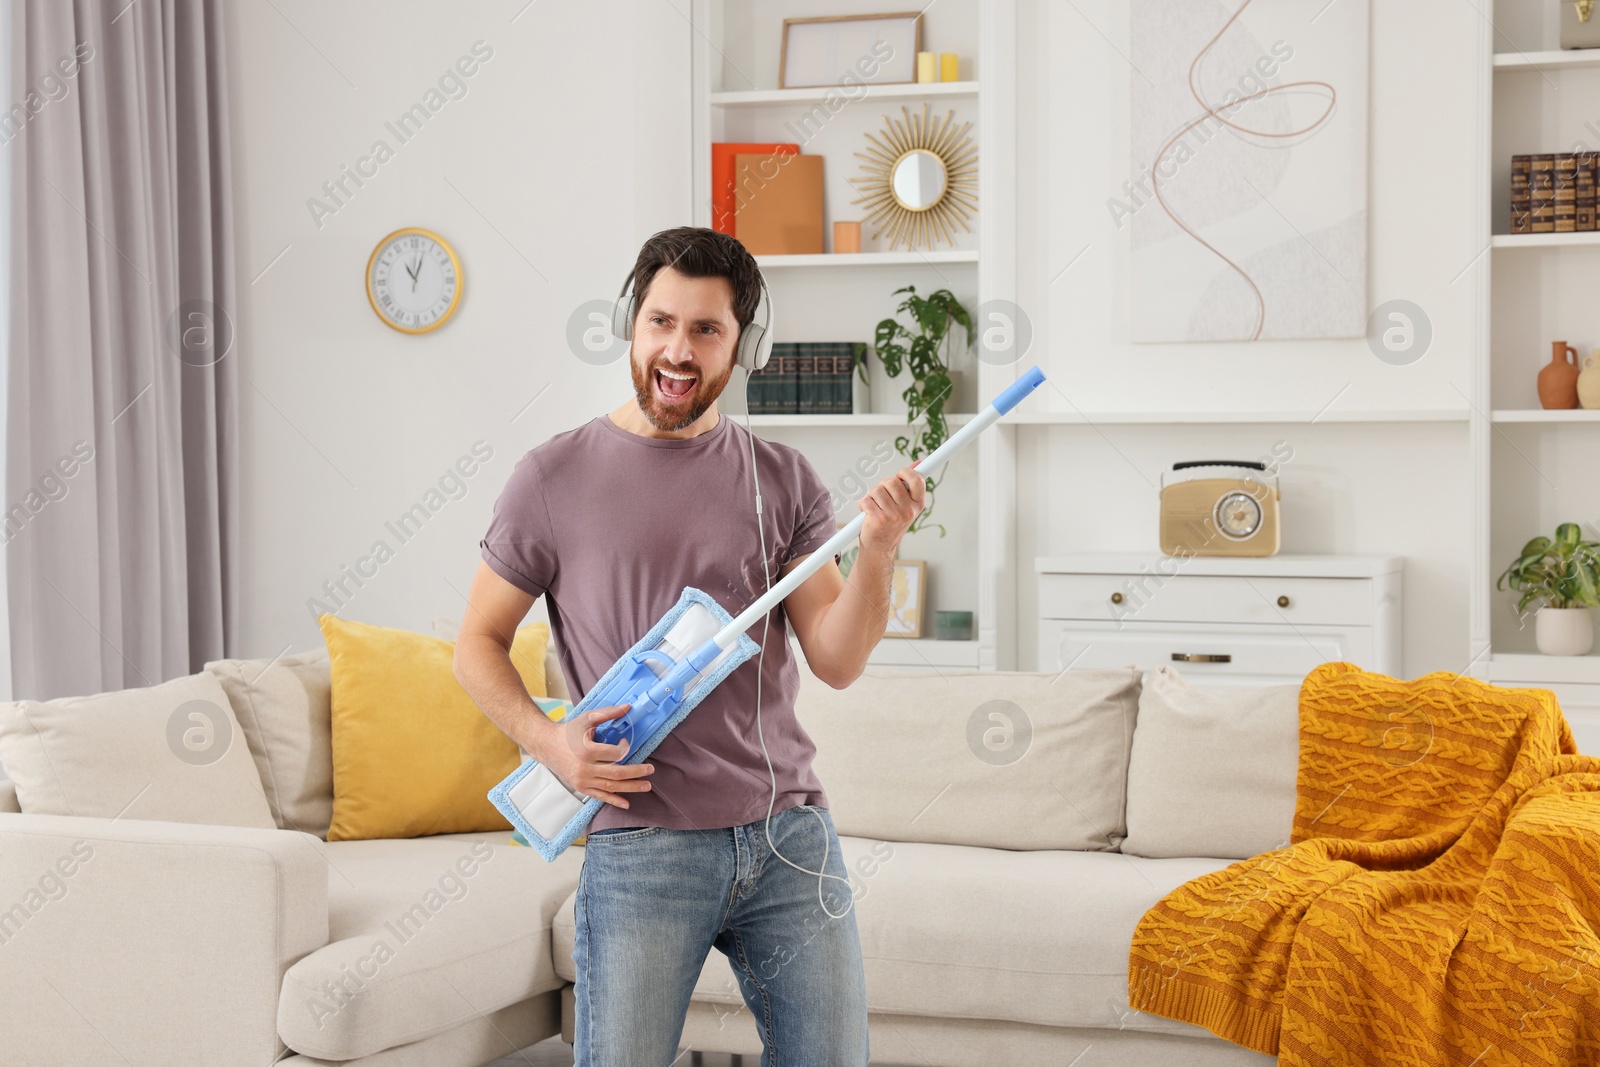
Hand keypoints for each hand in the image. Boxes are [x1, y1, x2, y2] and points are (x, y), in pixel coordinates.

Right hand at [528, 702, 653, 808]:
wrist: (546, 746)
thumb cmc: (568, 731)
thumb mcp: (587, 719)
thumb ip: (608, 713)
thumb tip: (627, 707)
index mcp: (587, 750)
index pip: (614, 753)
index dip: (625, 748)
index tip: (627, 742)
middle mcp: (585, 768)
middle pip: (617, 772)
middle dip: (636, 772)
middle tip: (651, 770)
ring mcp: (583, 780)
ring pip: (611, 786)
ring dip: (631, 787)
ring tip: (647, 786)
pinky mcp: (581, 787)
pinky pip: (600, 796)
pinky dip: (614, 800)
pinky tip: (627, 803)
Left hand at [858, 464, 924, 555]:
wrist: (880, 547)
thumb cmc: (891, 523)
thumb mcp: (905, 504)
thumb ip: (909, 484)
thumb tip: (918, 463)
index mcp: (918, 504)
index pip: (917, 479)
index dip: (906, 472)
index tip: (899, 475)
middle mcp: (908, 511)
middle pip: (892, 482)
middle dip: (883, 485)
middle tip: (882, 496)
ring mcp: (894, 516)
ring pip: (877, 490)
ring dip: (872, 496)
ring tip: (875, 506)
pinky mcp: (879, 519)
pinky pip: (866, 500)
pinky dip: (863, 503)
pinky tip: (867, 511)